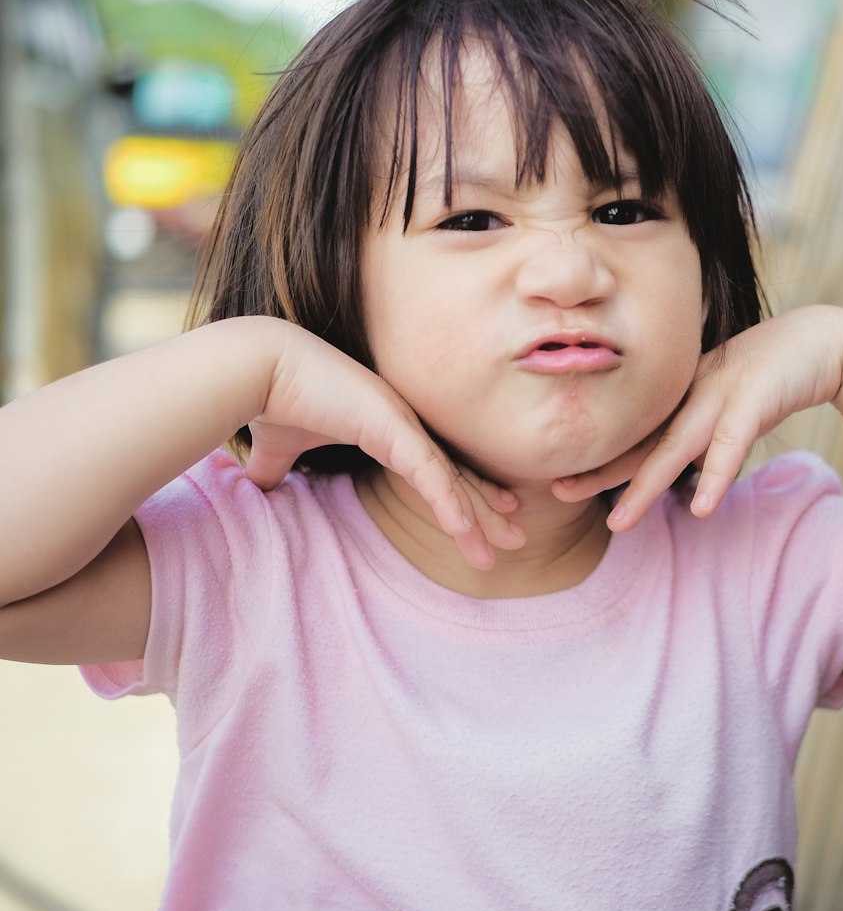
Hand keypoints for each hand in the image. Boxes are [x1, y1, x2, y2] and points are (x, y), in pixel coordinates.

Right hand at [245, 324, 522, 570]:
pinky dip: (450, 501)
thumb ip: (276, 468)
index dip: (462, 492)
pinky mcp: (392, 424)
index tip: (486, 516)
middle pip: (455, 473)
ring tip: (510, 543)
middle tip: (515, 537)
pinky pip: (429, 472)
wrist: (259, 367)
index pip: (434, 466)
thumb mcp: (279, 447)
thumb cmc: (273, 399)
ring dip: (480, 514)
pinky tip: (466, 529)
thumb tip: (258, 488)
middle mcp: (402, 423)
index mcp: (385, 428)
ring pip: (451, 477)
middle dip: (487, 508)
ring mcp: (402, 422)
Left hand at [551, 307, 842, 528]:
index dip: (598, 461)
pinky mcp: (754, 401)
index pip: (633, 438)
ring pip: (675, 448)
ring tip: (620, 522)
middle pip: (641, 444)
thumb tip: (679, 467)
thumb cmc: (768, 378)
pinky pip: (731, 444)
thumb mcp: (726, 407)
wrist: (818, 342)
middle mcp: (691, 398)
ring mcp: (719, 397)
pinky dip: (715, 476)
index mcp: (681, 401)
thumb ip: (700, 433)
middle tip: (557, 494)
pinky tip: (700, 508)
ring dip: (645, 486)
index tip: (558, 481)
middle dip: (599, 473)